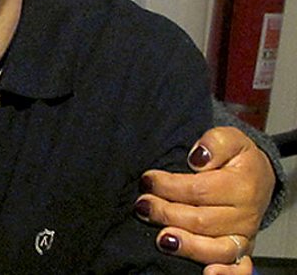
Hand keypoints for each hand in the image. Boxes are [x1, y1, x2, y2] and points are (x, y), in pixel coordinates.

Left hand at [136, 126, 272, 266]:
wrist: (256, 177)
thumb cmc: (235, 159)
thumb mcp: (229, 138)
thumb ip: (214, 142)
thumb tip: (197, 158)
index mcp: (241, 186)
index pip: (198, 190)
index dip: (168, 186)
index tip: (147, 179)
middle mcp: (244, 215)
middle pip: (200, 220)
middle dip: (165, 213)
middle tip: (142, 205)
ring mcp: (242, 236)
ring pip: (215, 248)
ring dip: (185, 245)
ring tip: (162, 239)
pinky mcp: (241, 251)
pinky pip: (238, 269)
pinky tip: (206, 274)